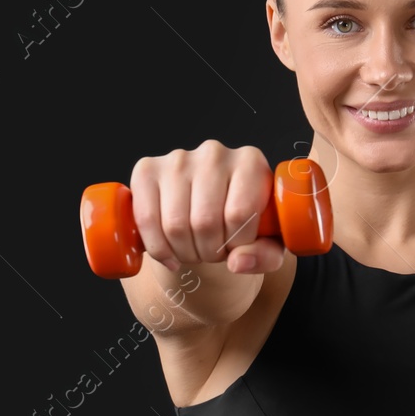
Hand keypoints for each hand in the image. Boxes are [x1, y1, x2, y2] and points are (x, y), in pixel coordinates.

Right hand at [128, 140, 285, 274]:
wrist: (212, 208)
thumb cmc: (244, 223)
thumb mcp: (268, 242)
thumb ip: (266, 256)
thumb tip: (237, 262)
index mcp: (250, 162)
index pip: (239, 213)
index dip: (237, 244)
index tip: (237, 249)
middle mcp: (214, 153)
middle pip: (205, 221)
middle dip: (209, 252)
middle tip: (213, 254)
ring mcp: (178, 159)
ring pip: (175, 224)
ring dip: (185, 253)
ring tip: (195, 252)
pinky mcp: (147, 169)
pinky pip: (146, 218)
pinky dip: (158, 248)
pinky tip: (170, 255)